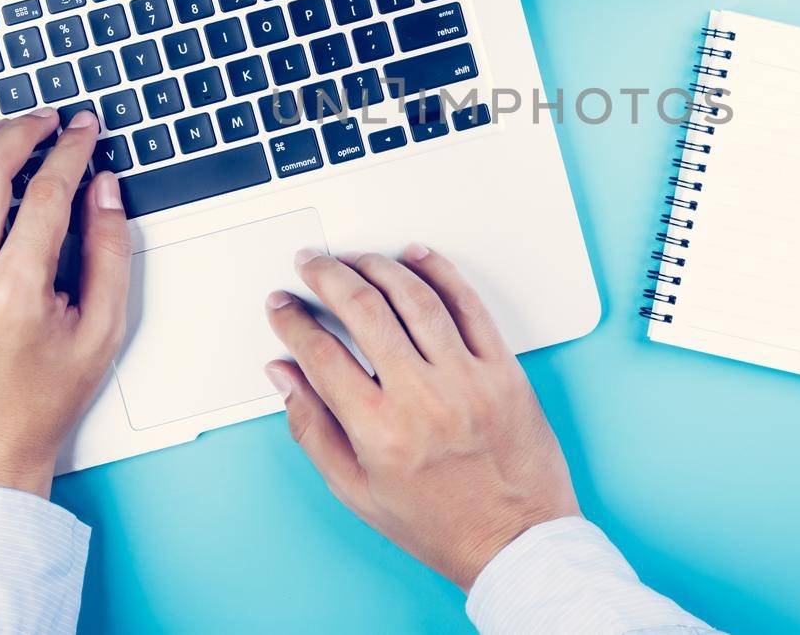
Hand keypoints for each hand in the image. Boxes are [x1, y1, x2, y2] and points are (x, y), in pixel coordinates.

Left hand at [0, 108, 131, 497]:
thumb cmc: (41, 401)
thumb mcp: (102, 332)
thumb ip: (110, 252)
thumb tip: (105, 189)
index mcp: (16, 292)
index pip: (47, 192)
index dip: (72, 150)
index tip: (85, 130)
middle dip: (21, 132)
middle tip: (46, 120)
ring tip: (0, 133)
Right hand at [264, 245, 578, 589]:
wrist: (516, 541)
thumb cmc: (440, 523)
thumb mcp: (357, 491)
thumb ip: (312, 428)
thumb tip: (283, 375)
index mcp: (380, 433)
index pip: (321, 355)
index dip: (292, 322)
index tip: (282, 307)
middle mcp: (423, 399)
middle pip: (364, 310)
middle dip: (327, 277)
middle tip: (312, 265)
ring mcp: (468, 379)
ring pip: (415, 298)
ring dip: (378, 267)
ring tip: (355, 259)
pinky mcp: (504, 369)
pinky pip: (469, 305)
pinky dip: (440, 272)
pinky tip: (416, 257)